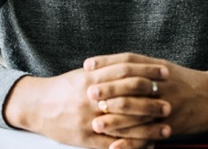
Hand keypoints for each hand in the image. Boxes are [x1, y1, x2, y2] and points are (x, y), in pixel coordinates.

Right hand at [3, 62, 169, 148]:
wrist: (38, 106)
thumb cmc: (65, 88)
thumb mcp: (85, 74)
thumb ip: (107, 70)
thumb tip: (136, 66)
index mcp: (93, 78)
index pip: (126, 71)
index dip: (147, 71)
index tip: (165, 73)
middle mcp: (92, 98)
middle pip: (128, 97)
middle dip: (151, 101)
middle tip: (169, 104)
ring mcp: (89, 119)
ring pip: (124, 124)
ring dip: (148, 127)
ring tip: (166, 127)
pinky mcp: (86, 138)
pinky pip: (113, 144)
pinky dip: (133, 145)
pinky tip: (148, 145)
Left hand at [85, 53, 207, 141]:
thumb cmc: (182, 81)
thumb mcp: (163, 66)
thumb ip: (140, 66)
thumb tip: (109, 67)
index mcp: (158, 68)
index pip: (130, 62)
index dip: (108, 62)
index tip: (88, 66)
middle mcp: (162, 86)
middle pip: (133, 86)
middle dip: (110, 91)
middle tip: (89, 94)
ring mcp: (168, 106)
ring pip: (139, 114)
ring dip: (117, 120)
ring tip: (96, 123)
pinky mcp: (171, 126)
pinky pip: (149, 136)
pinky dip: (132, 143)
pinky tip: (115, 147)